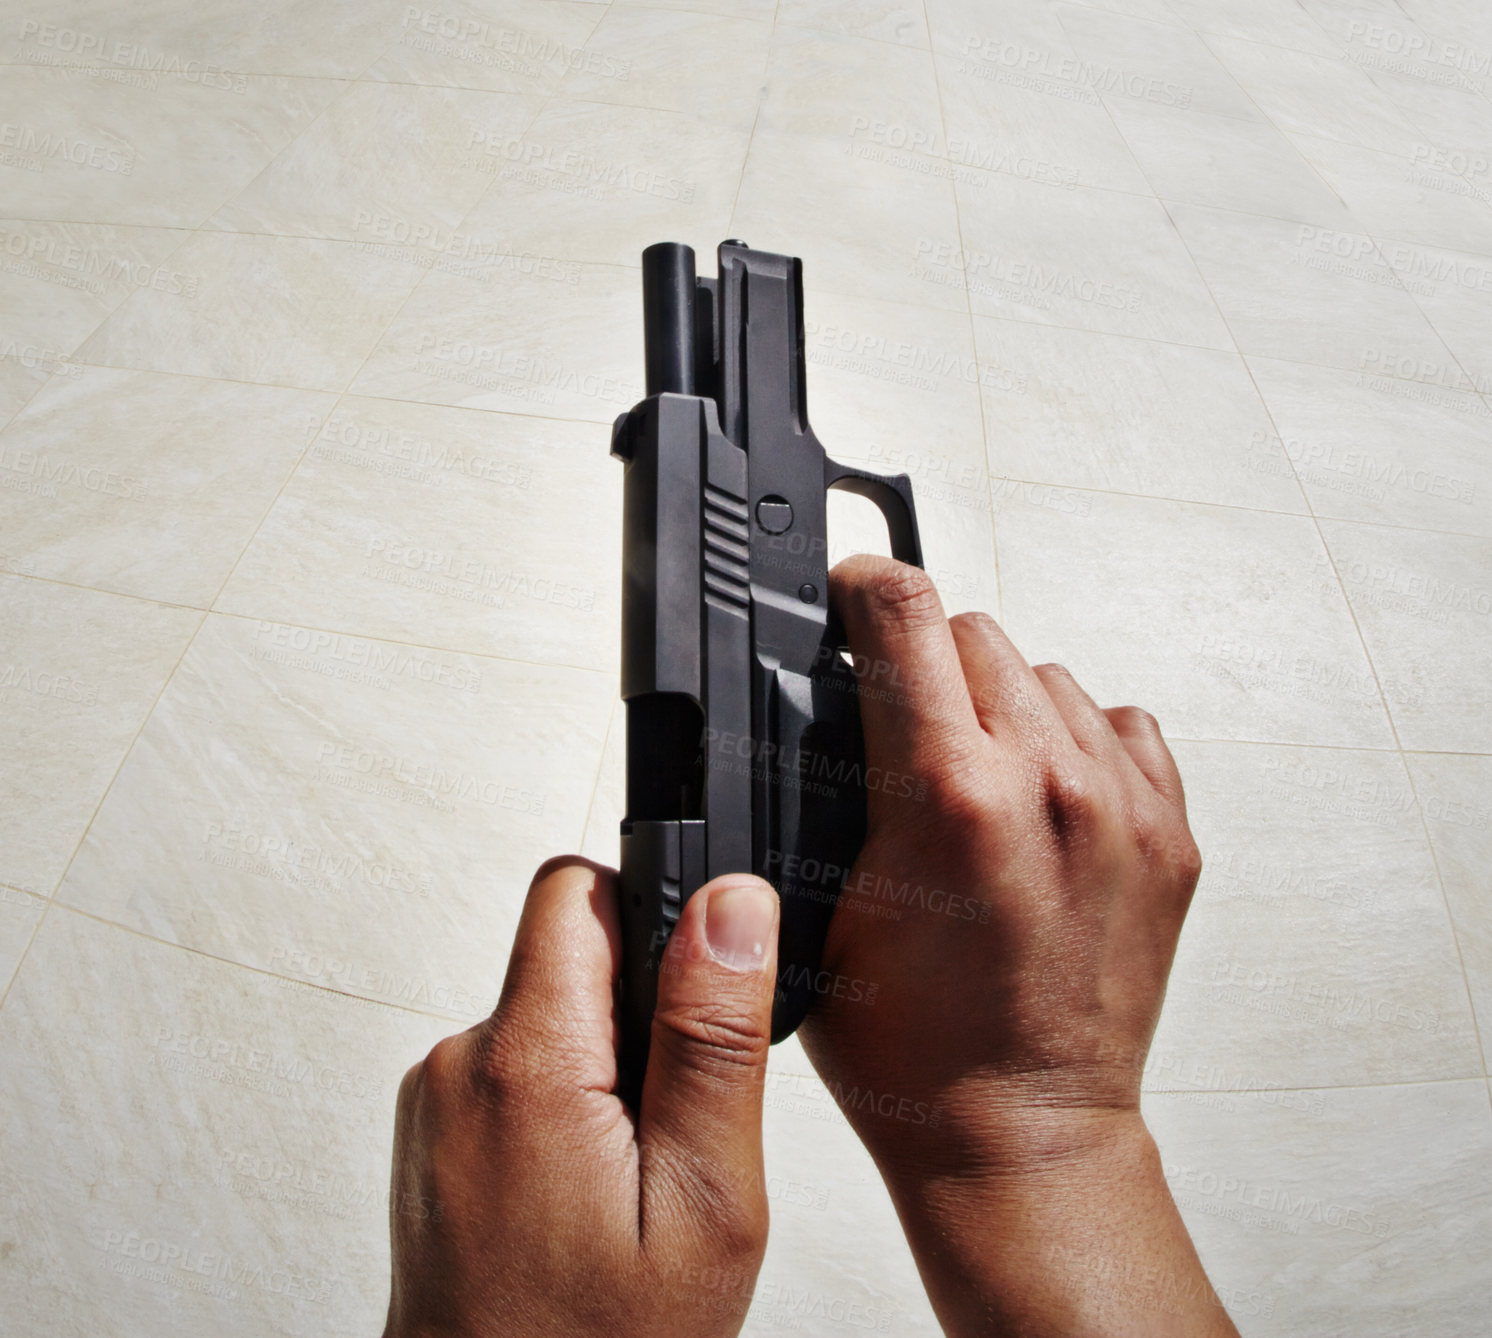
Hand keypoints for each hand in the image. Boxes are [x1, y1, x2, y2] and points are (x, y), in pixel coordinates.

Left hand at [383, 858, 780, 1337]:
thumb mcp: (702, 1199)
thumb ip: (712, 1038)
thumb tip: (730, 905)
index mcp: (525, 1062)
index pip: (577, 889)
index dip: (652, 917)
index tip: (690, 996)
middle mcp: (457, 1065)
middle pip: (569, 955)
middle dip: (639, 1014)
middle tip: (670, 1126)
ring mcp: (435, 1102)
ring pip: (551, 1016)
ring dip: (604, 1070)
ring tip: (628, 1176)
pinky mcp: (433, 1133)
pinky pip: (518, 1070)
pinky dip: (565, 1107)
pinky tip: (587, 1191)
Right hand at [800, 556, 1234, 1335]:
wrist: (1020, 1130)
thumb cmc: (914, 1047)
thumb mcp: (822, 906)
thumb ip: (831, 791)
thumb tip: (832, 702)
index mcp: (946, 795)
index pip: (906, 613)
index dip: (866, 586)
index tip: (854, 591)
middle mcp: (1046, 784)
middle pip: (977, 632)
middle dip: (927, 660)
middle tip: (905, 723)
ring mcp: (1121, 809)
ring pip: (1049, 675)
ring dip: (1003, 703)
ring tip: (980, 777)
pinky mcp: (1170, 838)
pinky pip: (1123, 726)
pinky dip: (1078, 740)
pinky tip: (1047, 795)